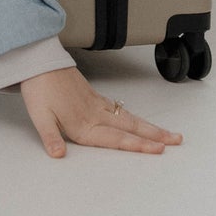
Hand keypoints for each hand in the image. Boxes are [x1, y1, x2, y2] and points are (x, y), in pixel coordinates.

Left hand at [19, 64, 183, 157]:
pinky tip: (137, 120)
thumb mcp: (40, 116)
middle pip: (130, 128)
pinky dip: (132, 117)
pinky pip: (118, 109)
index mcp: (83, 124)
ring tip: (167, 134)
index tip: (159, 149)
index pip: (116, 139)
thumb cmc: (39, 89)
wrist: (38, 60)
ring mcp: (95, 104)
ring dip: (148, 127)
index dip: (138, 145)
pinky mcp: (92, 95)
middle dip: (154, 136)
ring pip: (128, 118)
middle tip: (176, 141)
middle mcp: (94, 115)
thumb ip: (51, 137)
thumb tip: (58, 155)